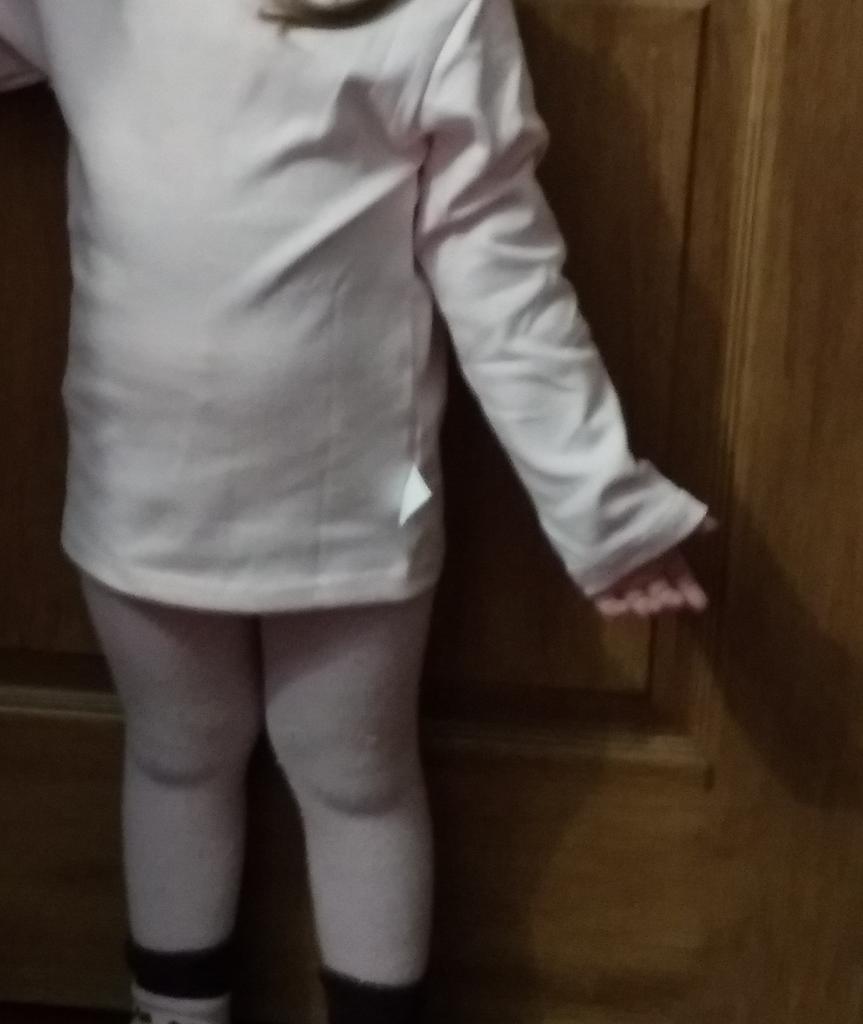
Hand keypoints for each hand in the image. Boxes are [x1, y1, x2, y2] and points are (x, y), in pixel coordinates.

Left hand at [592, 515, 716, 618]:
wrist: (596, 501)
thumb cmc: (635, 508)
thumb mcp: (667, 512)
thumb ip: (690, 521)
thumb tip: (714, 526)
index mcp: (661, 556)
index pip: (680, 579)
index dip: (691, 592)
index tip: (700, 605)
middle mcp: (643, 570)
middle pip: (660, 594)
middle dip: (668, 602)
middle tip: (673, 601)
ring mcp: (619, 578)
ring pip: (636, 602)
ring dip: (645, 608)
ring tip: (649, 606)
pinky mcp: (595, 582)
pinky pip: (605, 603)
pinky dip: (615, 610)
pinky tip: (624, 608)